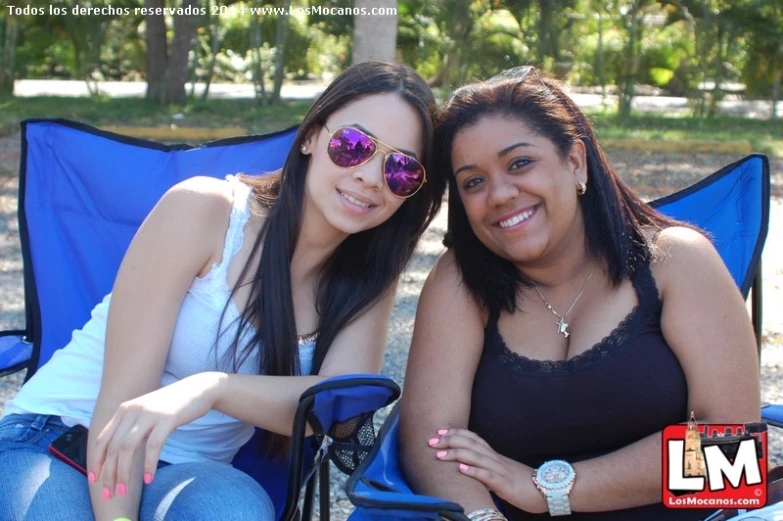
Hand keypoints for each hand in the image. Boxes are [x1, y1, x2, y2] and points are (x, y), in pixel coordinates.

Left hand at [90, 372, 224, 497]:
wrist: (198, 389)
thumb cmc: (172, 406)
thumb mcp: (146, 413)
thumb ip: (131, 427)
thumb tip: (117, 454)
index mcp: (124, 410)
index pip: (102, 439)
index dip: (96, 461)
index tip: (94, 479)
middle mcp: (132, 410)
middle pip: (113, 447)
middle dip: (109, 473)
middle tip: (110, 493)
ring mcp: (150, 413)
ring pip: (128, 448)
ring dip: (124, 473)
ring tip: (124, 490)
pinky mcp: (167, 418)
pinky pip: (153, 446)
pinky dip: (149, 464)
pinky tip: (149, 478)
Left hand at [429, 428, 547, 513]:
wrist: (548, 490)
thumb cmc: (523, 483)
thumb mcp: (502, 472)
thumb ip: (487, 467)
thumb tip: (469, 467)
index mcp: (494, 455)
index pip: (473, 438)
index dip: (455, 433)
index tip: (439, 432)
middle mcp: (495, 459)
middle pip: (470, 443)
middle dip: (449, 441)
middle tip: (430, 441)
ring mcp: (500, 470)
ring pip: (476, 457)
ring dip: (455, 454)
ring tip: (439, 454)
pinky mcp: (504, 484)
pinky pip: (488, 476)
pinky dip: (473, 472)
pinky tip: (461, 470)